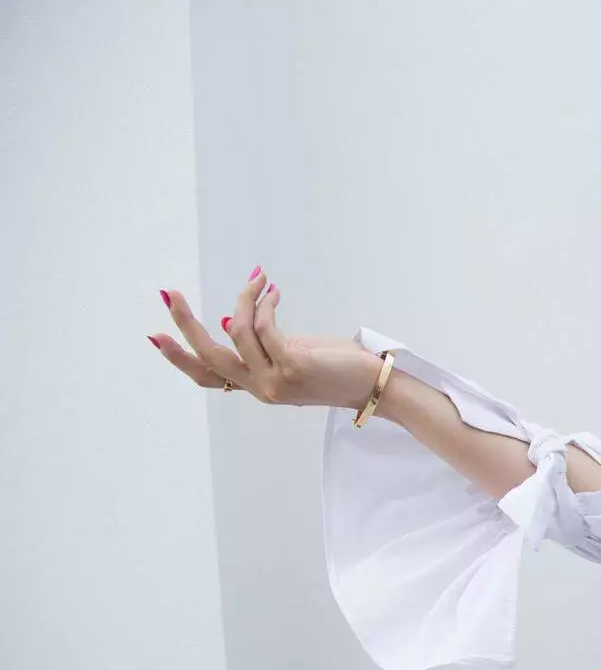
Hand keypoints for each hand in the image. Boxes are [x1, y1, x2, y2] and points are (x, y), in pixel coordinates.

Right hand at [149, 267, 381, 408]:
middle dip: (185, 324)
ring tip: (258, 280)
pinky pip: (265, 328)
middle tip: (169, 294)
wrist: (374, 386)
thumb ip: (264, 345)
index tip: (156, 336)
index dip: (180, 357)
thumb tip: (229, 323)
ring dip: (242, 300)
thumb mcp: (293, 355)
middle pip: (209, 358)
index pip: (209, 378)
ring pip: (236, 334)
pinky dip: (265, 304)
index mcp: (258, 387)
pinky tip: (273, 291)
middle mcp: (261, 389)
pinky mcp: (294, 366)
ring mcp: (275, 380)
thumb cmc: (339, 368)